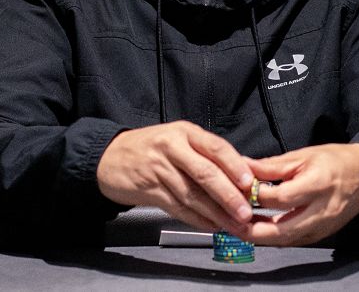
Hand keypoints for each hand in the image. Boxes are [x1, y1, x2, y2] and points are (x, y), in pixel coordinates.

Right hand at [96, 121, 254, 234]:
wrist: (109, 157)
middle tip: (245, 212)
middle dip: (228, 195)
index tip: (249, 183)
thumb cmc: (152, 148)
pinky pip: (177, 208)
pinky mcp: (149, 190)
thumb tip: (245, 171)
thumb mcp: (179, 139)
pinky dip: (197, 219)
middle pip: (205, 173)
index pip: (215, 147)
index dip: (234, 165)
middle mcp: (172, 148)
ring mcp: (159, 169)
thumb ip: (208, 153)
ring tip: (233, 225)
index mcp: (185, 132)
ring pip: (192, 194)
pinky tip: (211, 226)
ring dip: (216, 213)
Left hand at [242, 143, 358, 245]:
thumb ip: (272, 166)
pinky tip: (259, 230)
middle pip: (282, 230)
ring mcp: (323, 227)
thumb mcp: (303, 155)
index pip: (280, 198)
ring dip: (261, 237)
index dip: (256, 196)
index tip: (237, 190)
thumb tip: (243, 167)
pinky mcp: (322, 235)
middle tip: (229, 223)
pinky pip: (294, 240)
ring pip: (286, 240)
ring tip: (239, 227)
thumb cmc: (334, 160)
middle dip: (253, 230)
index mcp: (317, 185)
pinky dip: (275, 237)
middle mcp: (321, 210)